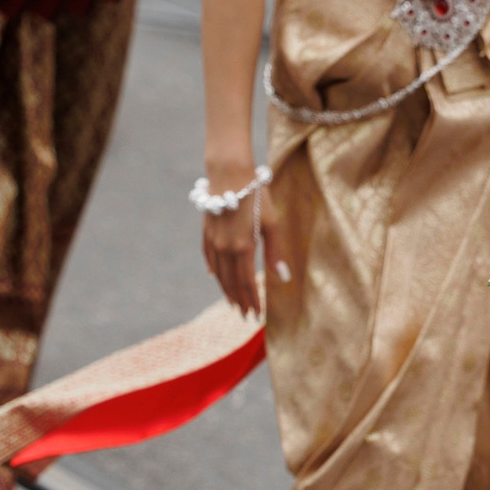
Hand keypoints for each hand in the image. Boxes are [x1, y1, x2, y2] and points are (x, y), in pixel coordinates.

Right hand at [200, 167, 273, 316]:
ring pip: (219, 273)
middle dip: (239, 299)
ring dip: (226, 290)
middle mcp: (225, 249)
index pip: (247, 282)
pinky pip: (208, 257)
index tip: (257, 314)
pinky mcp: (206, 232)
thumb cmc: (257, 197)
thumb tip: (283, 278)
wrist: (230, 176)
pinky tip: (215, 276)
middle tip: (246, 313)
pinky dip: (213, 270)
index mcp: (243, 248)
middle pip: (231, 282)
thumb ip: (275, 252)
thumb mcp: (272, 223)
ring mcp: (213, 242)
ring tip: (233, 302)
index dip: (252, 299)